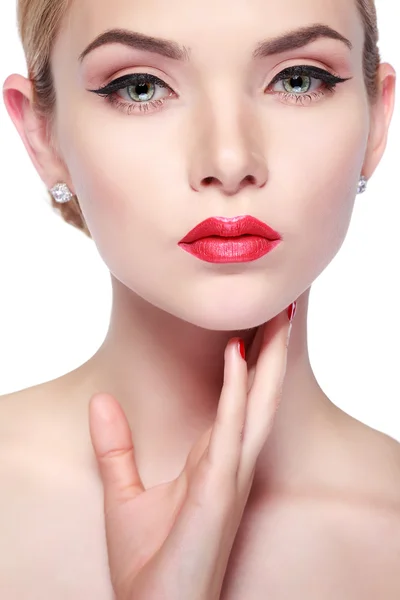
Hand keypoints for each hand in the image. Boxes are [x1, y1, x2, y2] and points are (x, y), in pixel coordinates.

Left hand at [88, 303, 295, 599]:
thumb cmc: (149, 565)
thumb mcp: (123, 496)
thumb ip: (114, 448)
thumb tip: (100, 401)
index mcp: (214, 463)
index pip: (238, 403)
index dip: (250, 366)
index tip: (254, 330)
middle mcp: (231, 463)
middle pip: (259, 396)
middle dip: (272, 353)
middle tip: (282, 310)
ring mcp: (230, 475)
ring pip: (257, 404)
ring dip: (268, 359)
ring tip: (278, 318)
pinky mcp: (219, 489)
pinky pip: (231, 429)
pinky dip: (236, 391)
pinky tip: (238, 357)